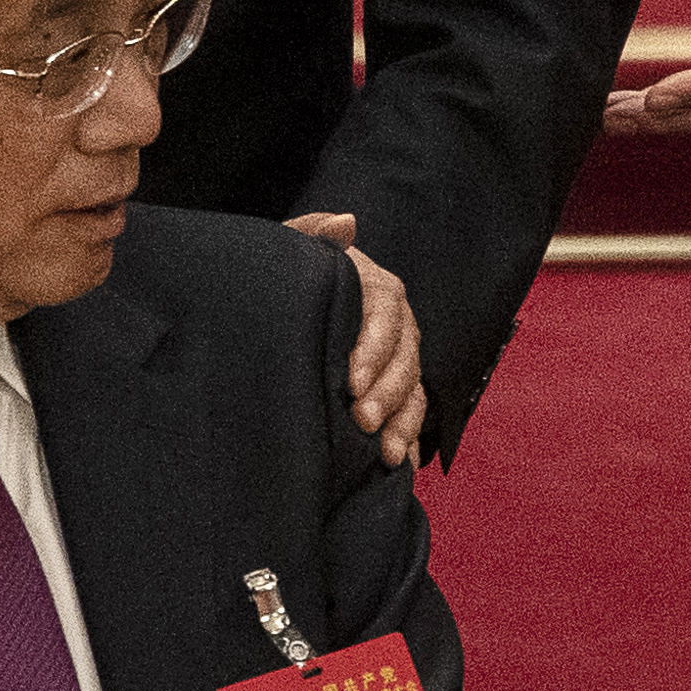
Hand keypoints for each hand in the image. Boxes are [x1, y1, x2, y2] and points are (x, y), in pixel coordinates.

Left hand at [287, 214, 424, 466]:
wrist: (277, 312)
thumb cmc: (284, 281)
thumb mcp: (290, 252)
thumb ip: (312, 234)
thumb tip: (348, 223)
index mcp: (374, 287)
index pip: (386, 312)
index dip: (375, 347)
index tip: (351, 379)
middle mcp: (394, 324)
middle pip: (406, 356)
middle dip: (388, 392)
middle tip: (361, 420)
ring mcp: (396, 359)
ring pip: (414, 389)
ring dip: (403, 423)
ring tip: (384, 454)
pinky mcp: (392, 391)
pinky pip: (410, 416)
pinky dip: (406, 441)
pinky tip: (397, 467)